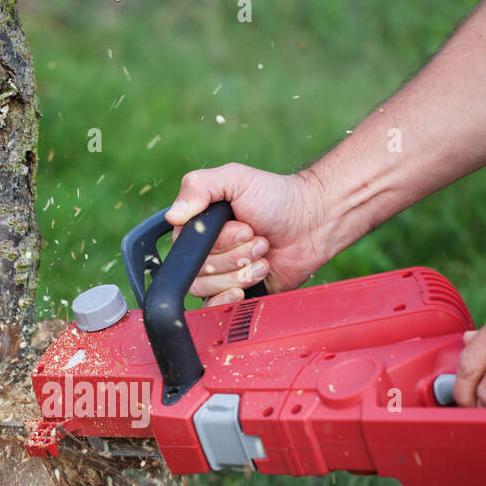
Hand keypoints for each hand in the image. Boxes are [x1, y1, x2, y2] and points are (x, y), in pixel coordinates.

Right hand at [164, 163, 324, 305]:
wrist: (312, 224)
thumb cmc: (276, 197)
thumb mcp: (235, 178)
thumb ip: (198, 187)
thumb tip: (172, 216)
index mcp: (199, 226)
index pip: (186, 247)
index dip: (215, 242)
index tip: (244, 228)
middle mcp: (206, 250)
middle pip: (198, 270)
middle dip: (234, 256)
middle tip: (260, 240)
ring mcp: (220, 273)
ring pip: (208, 288)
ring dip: (241, 273)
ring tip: (264, 256)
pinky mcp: (235, 292)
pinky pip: (214, 307)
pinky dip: (228, 299)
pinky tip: (244, 288)